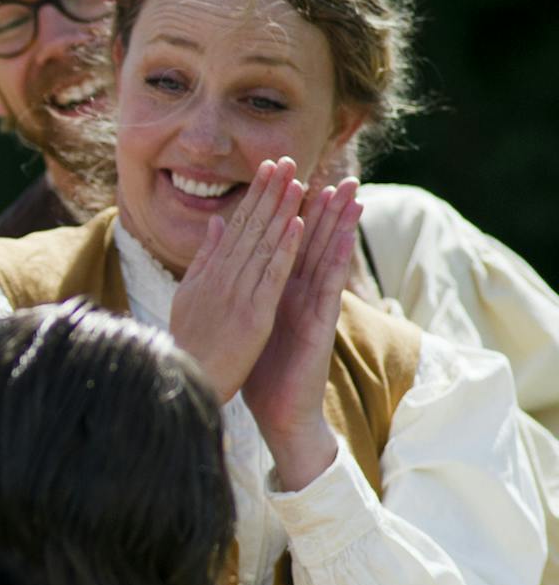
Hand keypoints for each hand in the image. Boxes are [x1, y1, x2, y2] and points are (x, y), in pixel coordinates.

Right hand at [167, 158, 305, 401]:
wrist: (188, 382)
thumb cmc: (189, 344)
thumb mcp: (188, 296)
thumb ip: (203, 258)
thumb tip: (214, 223)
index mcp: (208, 273)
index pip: (235, 226)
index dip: (254, 196)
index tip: (269, 169)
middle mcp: (221, 278)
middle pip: (249, 228)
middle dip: (269, 193)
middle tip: (286, 160)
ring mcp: (237, 295)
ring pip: (263, 245)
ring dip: (281, 212)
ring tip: (297, 182)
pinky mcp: (253, 315)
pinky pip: (272, 276)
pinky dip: (284, 250)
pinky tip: (297, 226)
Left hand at [243, 179, 359, 489]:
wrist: (277, 411)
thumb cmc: (263, 367)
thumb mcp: (249, 320)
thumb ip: (245, 288)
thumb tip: (232, 264)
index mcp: (280, 290)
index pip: (288, 244)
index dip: (292, 213)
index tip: (294, 179)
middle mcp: (300, 294)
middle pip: (315, 244)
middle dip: (326, 211)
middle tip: (339, 174)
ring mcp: (313, 308)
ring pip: (328, 259)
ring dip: (340, 227)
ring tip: (352, 194)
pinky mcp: (320, 326)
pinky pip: (327, 288)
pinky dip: (333, 262)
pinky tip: (341, 238)